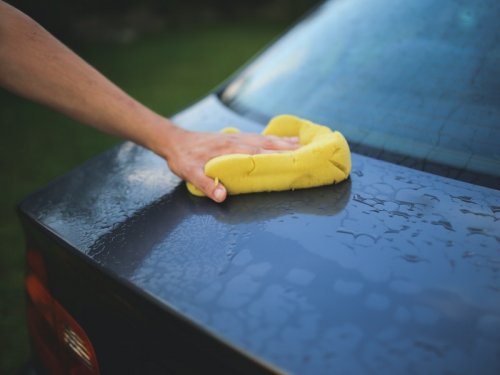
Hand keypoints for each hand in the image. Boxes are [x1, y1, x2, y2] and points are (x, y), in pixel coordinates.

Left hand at [162, 126, 299, 202]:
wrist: (174, 141)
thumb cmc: (183, 158)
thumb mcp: (189, 173)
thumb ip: (206, 184)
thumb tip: (223, 197)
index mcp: (229, 150)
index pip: (258, 153)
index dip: (277, 156)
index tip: (294, 160)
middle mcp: (237, 141)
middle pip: (267, 144)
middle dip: (287, 148)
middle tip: (307, 152)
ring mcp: (237, 137)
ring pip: (265, 139)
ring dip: (283, 141)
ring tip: (302, 144)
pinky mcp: (235, 137)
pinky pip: (259, 137)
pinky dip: (273, 138)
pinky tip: (281, 140)